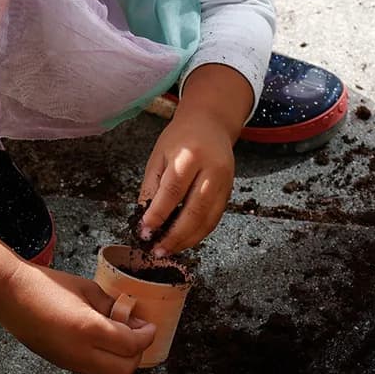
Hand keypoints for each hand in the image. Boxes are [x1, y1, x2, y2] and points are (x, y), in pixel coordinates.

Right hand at [0, 262, 156, 373]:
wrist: (11, 296)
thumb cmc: (48, 286)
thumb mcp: (88, 289)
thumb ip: (112, 306)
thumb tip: (131, 319)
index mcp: (90, 330)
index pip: (132, 346)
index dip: (147, 336)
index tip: (150, 325)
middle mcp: (81, 353)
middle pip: (125, 369)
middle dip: (138, 352)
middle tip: (138, 332)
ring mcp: (70, 363)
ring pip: (109, 373)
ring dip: (121, 358)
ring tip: (119, 333)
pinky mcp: (61, 364)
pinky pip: (93, 369)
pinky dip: (105, 359)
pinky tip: (101, 339)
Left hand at [137, 108, 235, 254]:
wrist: (210, 123)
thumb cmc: (180, 138)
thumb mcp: (159, 157)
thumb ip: (151, 188)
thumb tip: (144, 221)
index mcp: (190, 155)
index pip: (173, 191)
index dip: (158, 214)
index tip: (144, 232)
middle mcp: (212, 169)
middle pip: (195, 210)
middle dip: (174, 235)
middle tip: (157, 250)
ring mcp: (225, 181)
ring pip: (208, 219)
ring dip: (187, 240)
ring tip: (168, 250)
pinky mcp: (229, 191)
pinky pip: (215, 218)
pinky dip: (199, 233)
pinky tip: (184, 240)